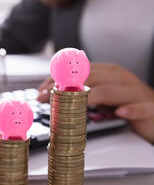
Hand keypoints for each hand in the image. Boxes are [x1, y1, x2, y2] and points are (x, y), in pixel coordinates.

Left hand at [37, 63, 153, 142]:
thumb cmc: (127, 104)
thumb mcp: (101, 97)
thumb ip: (82, 92)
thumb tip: (54, 95)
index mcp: (108, 73)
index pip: (79, 71)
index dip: (59, 79)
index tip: (40, 90)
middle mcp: (121, 79)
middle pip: (90, 78)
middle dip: (65, 87)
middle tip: (45, 97)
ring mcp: (135, 93)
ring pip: (112, 91)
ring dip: (89, 97)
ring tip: (72, 103)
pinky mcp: (149, 108)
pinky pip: (140, 108)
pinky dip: (129, 110)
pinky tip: (120, 112)